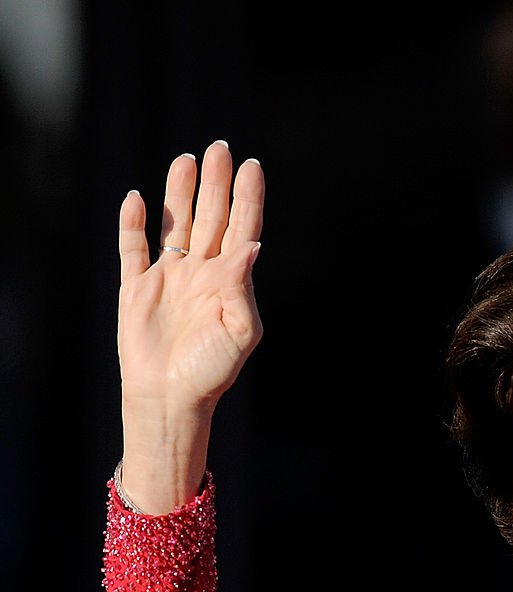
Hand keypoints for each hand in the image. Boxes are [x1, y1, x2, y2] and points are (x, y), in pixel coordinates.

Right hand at [116, 140, 264, 512]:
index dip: (248, 198)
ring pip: (174, 224)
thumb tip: (252, 246)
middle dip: (216, 184)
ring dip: (179, 193)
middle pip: (210, 217)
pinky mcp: (137, 288)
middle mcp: (201, 272)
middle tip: (221, 148)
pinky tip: (135, 199)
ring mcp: (169, 278)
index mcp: (229, 281)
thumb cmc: (212, 371)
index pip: (242, 229)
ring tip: (186, 160)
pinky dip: (133, 224)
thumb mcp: (241, 332)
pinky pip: (133, 249)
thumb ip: (243, 288)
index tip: (252, 167)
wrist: (172, 396)